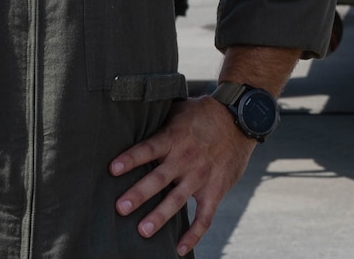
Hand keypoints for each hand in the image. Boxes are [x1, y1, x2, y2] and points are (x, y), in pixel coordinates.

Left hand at [110, 95, 255, 254]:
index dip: (131, 158)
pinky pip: (204, 217)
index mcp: (174, 138)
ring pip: (178, 199)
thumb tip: (129, 115)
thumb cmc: (204, 113)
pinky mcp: (215, 189)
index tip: (112, 169)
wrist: (241, 118)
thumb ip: (158, 119)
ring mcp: (201, 176)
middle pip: (159, 178)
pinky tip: (179, 249)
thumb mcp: (179, 110)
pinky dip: (193, 234)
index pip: (149, 148)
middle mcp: (186, 158)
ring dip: (160, 215)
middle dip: (140, 193)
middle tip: (121, 207)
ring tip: (143, 230)